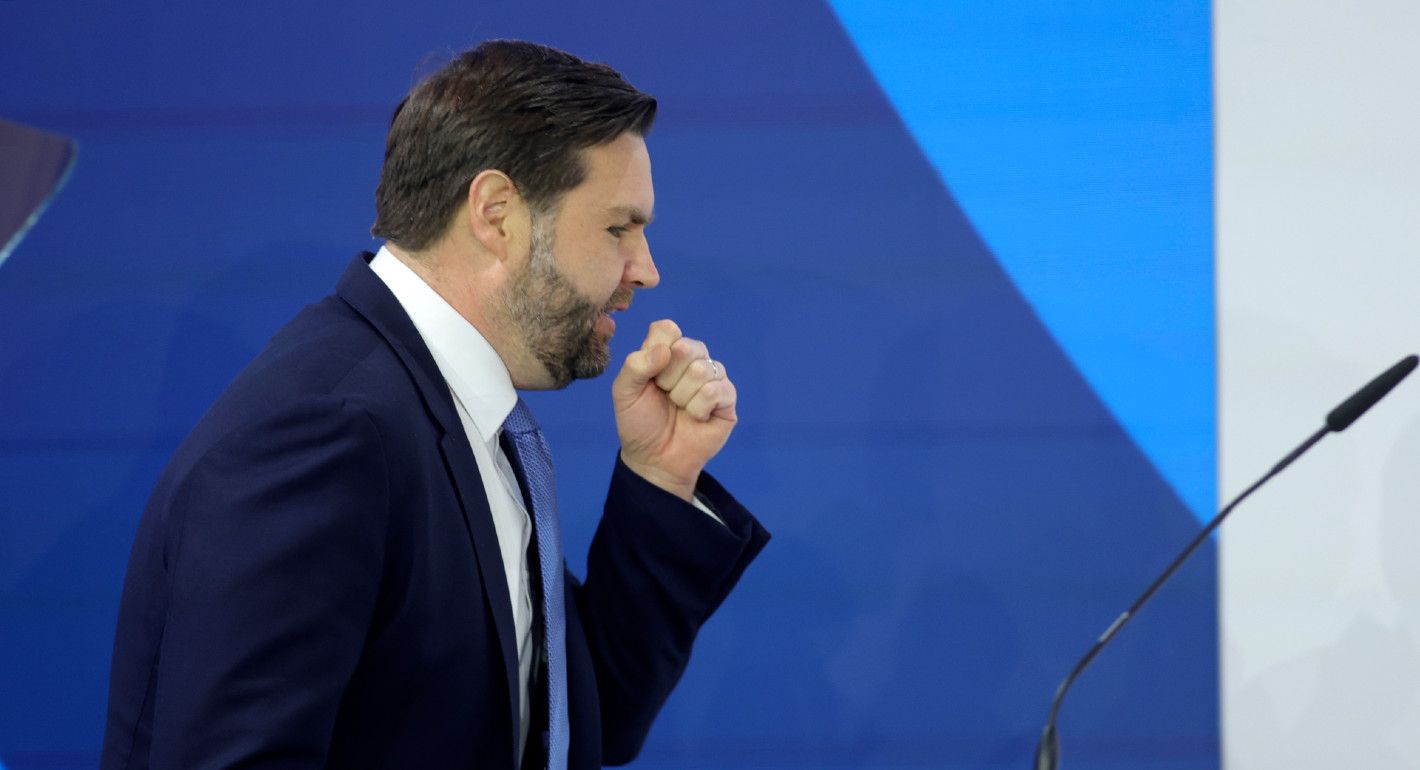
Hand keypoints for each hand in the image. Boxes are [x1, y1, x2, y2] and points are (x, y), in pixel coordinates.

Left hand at [612, 319, 737, 500]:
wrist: (654, 460)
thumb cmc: (640, 423)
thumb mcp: (624, 392)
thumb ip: (635, 365)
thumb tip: (665, 350)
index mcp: (666, 352)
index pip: (667, 328)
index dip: (656, 351)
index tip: (650, 376)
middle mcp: (692, 360)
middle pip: (687, 347)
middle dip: (668, 378)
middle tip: (664, 395)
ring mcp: (713, 378)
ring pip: (702, 370)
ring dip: (682, 396)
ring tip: (678, 409)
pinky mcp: (727, 399)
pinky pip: (716, 390)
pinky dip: (699, 408)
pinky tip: (695, 417)